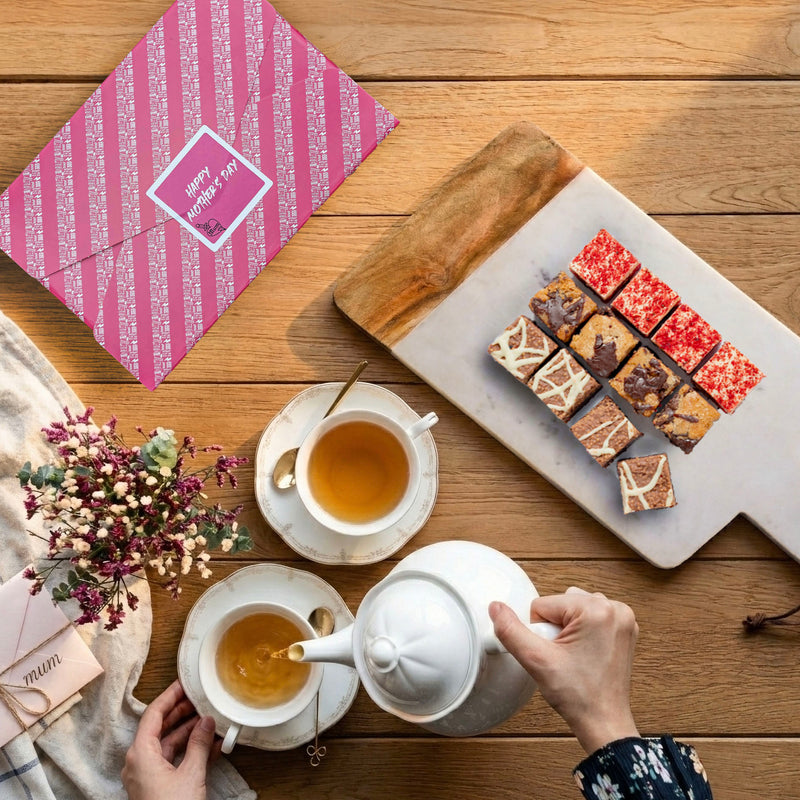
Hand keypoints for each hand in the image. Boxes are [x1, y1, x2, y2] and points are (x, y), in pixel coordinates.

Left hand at [122, 680, 220, 799]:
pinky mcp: (157, 786)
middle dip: (182, 713)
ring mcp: (147, 775)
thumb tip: (206, 721)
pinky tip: (209, 744)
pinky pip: (172, 760)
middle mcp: (139, 762)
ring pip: (168, 744)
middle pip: (160, 727)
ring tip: (210, 720)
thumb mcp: (191, 773)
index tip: (184, 684)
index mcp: (140, 753)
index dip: (170, 696)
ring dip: (189, 732)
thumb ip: (198, 743)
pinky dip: (189, 750)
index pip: (153, 714)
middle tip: (201, 698)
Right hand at [490, 587, 639, 753]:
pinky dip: (583, 631)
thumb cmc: (579, 697)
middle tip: (565, 657)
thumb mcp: (536, 660)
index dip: (541, 632)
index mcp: (597, 610)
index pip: (544, 604)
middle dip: (555, 629)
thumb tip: (496, 607)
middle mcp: (615, 609)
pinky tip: (585, 654)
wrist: (604, 722)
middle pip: (561, 604)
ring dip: (568, 628)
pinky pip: (591, 616)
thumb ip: (511, 630)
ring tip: (575, 656)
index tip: (556, 653)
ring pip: (574, 608)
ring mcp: (623, 618)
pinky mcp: (624, 628)